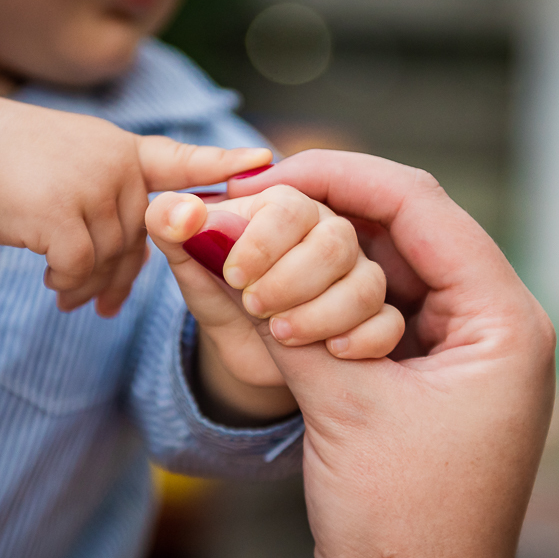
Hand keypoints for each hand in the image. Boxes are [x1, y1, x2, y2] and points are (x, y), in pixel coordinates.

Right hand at [0, 91, 271, 315]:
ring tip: (66, 295)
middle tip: (102, 305)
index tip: (266, 164)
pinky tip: (53, 282)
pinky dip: (69, 282)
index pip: (183, 161)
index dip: (224, 165)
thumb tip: (128, 272)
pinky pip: (82, 267)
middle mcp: (117, 166)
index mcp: (127, 154)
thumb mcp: (79, 170)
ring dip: (88, 285)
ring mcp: (91, 185)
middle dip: (120, 276)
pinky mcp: (61, 212)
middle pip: (141, 239)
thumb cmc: (24, 170)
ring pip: (111, 257)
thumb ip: (115, 206)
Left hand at [145, 185, 403, 423]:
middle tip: (254, 306)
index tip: (233, 274)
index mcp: (286, 206)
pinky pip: (389, 324)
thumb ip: (169, 225)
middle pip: (336, 242)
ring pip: (366, 285)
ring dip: (322, 314)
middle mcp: (330, 233)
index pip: (290, 206)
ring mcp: (358, 275)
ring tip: (281, 335)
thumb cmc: (217, 286)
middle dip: (293, 279)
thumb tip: (176, 211)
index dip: (263, 241)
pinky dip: (364, 339)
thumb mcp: (186, 259)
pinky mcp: (373, 318)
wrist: (242, 340)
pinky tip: (332, 352)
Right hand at [228, 151, 555, 557]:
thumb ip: (277, 315)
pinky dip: (323, 298)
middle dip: (321, 214)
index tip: (267, 172)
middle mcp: (489, 323)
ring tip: (252, 245)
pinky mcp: (424, 377)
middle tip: (246, 206)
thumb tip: (209, 237)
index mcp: (502, 319)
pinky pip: (371, 311)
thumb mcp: (341, 406)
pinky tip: (275, 291)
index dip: (338, 175)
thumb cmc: (401, 522)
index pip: (419, 204)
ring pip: (382, 269)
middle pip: (401, 230)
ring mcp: (456, 351)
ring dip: (317, 257)